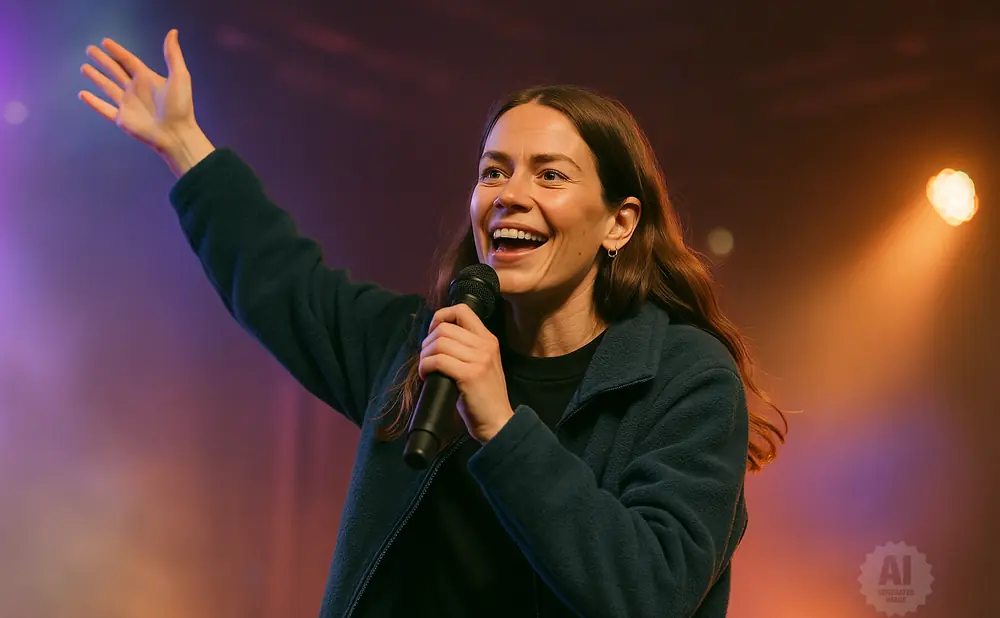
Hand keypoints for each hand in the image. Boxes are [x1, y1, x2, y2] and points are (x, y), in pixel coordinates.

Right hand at [79, 30, 213, 175]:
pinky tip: (82, 94)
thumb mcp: (180, 77)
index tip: (105, 41)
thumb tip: (172, 32)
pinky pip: (104, 109)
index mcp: (147, 79)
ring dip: (96, 77)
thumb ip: (173, 55)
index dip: (117, 51)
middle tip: (89, 50)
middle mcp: (135, 90)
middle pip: (115, 71)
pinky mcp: (122, 119)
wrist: (176, 134)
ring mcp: (128, 105)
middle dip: (102, 60)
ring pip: (107, 87)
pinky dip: (93, 102)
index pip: (129, 61)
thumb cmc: (180, 106)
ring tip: (84, 67)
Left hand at [419, 305, 514, 442]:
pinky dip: (425, 367)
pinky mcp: (469, 375)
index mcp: (489, 339)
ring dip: (424, 355)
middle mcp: (485, 345)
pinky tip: (426, 376)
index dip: (441, 317)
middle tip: (426, 357)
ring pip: (439, 343)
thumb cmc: (483, 397)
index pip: (462, 310)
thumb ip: (466, 348)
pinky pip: (438, 360)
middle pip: (445, 327)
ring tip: (425, 368)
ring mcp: (479, 359)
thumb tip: (436, 338)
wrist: (497, 422)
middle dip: (428, 341)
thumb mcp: (481, 364)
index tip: (433, 335)